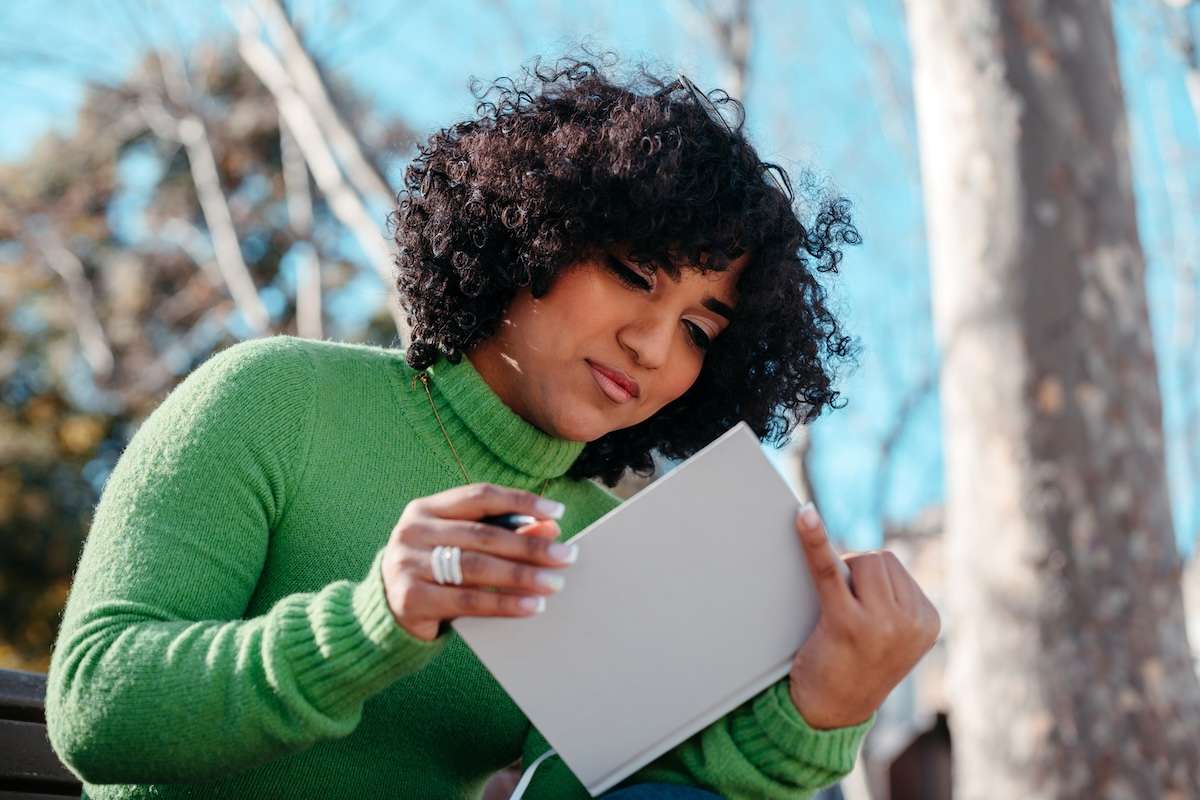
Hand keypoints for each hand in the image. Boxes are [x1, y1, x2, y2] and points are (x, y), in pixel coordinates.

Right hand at [382, 483, 577, 640]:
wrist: (386, 611)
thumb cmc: (434, 571)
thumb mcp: (462, 546)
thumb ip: (501, 533)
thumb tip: (550, 528)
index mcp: (426, 508)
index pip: (480, 496)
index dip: (521, 502)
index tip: (558, 513)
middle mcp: (413, 531)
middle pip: (483, 535)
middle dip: (530, 545)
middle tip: (566, 555)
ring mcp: (407, 564)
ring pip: (476, 567)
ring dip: (522, 575)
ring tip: (554, 583)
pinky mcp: (411, 599)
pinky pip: (467, 600)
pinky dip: (504, 603)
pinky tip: (531, 606)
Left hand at [788, 503, 940, 728]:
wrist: (828, 716)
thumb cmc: (852, 668)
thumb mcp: (890, 635)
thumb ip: (890, 598)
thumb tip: (860, 554)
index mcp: (927, 621)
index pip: (893, 566)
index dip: (866, 578)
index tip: (859, 608)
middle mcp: (911, 622)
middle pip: (876, 559)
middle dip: (854, 574)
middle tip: (844, 613)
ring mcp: (883, 624)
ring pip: (858, 561)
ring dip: (841, 576)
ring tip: (838, 616)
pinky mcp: (847, 624)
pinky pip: (828, 571)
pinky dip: (814, 541)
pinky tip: (804, 518)